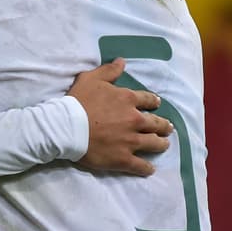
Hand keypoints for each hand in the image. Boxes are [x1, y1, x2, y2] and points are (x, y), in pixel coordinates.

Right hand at [68, 59, 172, 175]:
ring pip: (154, 144)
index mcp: (128, 99)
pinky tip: (150, 169)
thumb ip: (109, 71)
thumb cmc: (77, 101)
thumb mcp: (91, 79)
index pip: (148, 100)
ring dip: (160, 144)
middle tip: (166, 128)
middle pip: (156, 124)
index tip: (156, 105)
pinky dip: (146, 168)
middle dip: (163, 126)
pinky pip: (140, 166)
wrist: (65, 127)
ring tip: (163, 145)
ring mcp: (130, 141)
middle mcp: (134, 120)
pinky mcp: (123, 159)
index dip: (154, 102)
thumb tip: (122, 61)